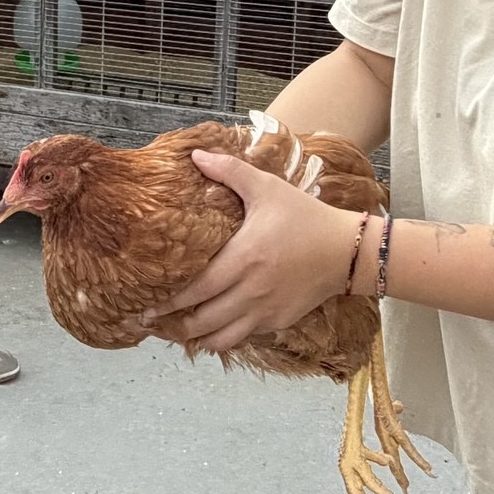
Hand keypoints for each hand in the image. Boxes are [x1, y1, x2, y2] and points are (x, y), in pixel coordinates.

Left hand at [142, 150, 364, 352]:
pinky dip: (222, 338)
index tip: (147, 305)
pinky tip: (210, 330)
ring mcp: (265, 310)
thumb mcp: (268, 188)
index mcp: (244, 258)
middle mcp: (252, 290)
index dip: (169, 301)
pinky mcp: (277, 321)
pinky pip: (242, 338)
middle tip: (151, 322)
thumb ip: (230, 171)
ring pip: (221, 338)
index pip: (196, 289)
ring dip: (196, 338)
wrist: (346, 251)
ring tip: (176, 332)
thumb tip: (196, 155)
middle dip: (173, 325)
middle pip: (202, 320)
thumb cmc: (305, 217)